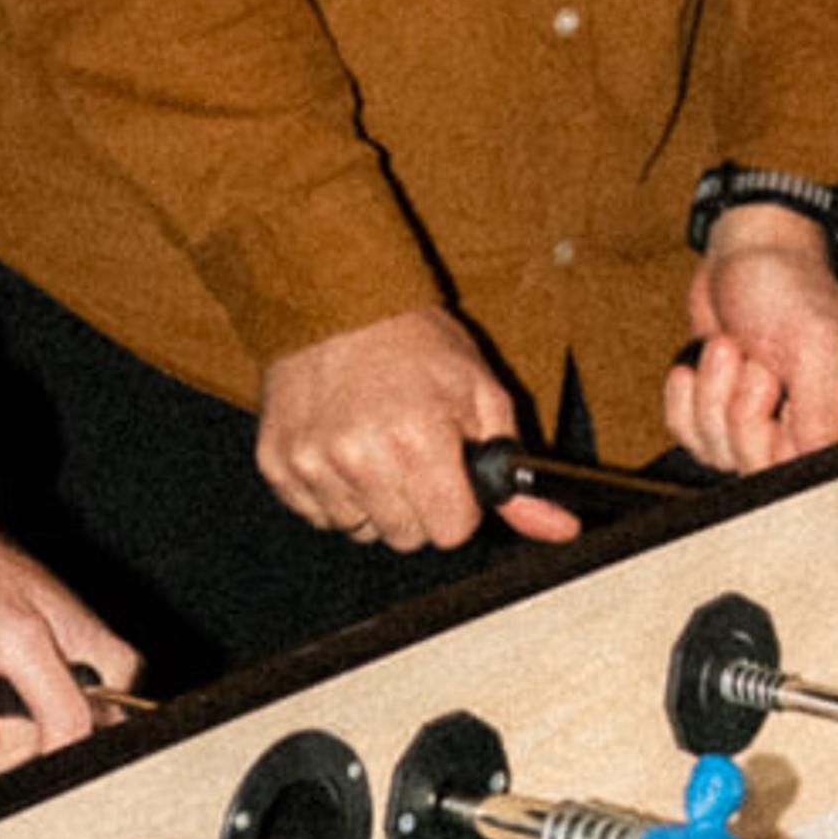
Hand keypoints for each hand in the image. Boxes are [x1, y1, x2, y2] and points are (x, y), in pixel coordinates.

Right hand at [255, 308, 578, 555]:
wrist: (335, 300)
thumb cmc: (414, 342)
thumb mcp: (481, 395)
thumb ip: (515, 473)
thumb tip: (559, 529)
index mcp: (418, 439)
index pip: (451, 531)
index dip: (458, 505)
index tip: (449, 476)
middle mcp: (360, 456)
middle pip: (405, 538)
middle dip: (416, 506)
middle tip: (411, 455)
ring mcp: (312, 462)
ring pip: (359, 531)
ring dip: (371, 500)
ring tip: (373, 446)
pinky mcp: (278, 463)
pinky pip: (316, 514)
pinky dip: (332, 491)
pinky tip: (340, 447)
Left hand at [664, 211, 837, 475]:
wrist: (742, 250)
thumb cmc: (788, 282)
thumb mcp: (815, 340)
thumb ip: (820, 409)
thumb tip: (819, 463)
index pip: (816, 468)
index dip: (784, 441)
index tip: (779, 401)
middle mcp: (808, 424)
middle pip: (760, 468)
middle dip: (741, 409)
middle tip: (754, 362)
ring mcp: (762, 423)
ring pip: (720, 454)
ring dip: (711, 396)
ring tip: (730, 347)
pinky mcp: (721, 415)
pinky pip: (692, 438)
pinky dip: (685, 400)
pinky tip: (698, 364)